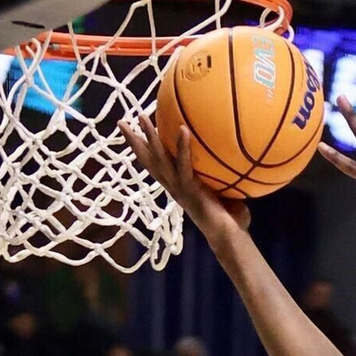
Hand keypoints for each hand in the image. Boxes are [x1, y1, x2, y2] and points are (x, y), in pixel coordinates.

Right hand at [123, 117, 250, 249]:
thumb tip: (233, 151)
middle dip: (134, 143)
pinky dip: (183, 147)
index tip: (132, 133)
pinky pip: (184, 166)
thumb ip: (221, 173)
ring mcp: (180, 189)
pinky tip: (182, 129)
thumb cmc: (231, 217)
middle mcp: (174, 187)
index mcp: (178, 186)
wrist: (230, 237)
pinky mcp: (189, 191)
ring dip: (150, 138)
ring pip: (159, 160)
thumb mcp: (224, 189)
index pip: (156, 165)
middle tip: (121, 123)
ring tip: (142, 117)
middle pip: (148, 162)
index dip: (143, 150)